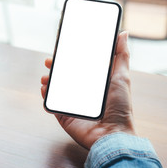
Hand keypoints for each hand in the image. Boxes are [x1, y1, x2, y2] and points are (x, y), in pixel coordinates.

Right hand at [40, 31, 135, 149]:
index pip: (79, 68)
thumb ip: (121, 55)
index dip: (70, 58)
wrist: (114, 134)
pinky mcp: (65, 117)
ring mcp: (72, 105)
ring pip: (55, 90)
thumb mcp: (121, 76)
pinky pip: (51, 106)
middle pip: (64, 77)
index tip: (63, 49)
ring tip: (46, 77)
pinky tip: (44, 89)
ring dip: (48, 81)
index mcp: (94, 84)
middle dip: (55, 68)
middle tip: (50, 60)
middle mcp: (82, 94)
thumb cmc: (121, 107)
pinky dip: (45, 97)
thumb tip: (123, 33)